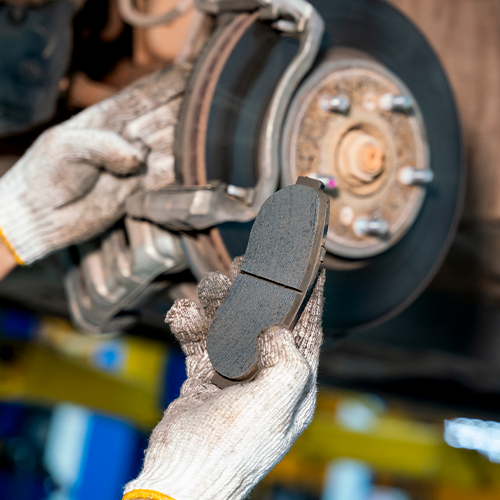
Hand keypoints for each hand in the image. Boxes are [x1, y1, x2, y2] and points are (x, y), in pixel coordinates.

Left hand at [0, 63, 190, 264]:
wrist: (41, 215)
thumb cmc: (45, 175)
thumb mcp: (63, 147)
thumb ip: (101, 144)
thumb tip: (138, 157)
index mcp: (108, 118)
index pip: (146, 96)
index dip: (171, 84)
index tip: (195, 74)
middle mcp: (127, 139)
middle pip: (165, 120)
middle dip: (185, 113)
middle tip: (207, 110)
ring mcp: (136, 165)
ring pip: (171, 149)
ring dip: (187, 143)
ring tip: (206, 136)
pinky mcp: (141, 190)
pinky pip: (167, 180)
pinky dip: (181, 173)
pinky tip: (195, 163)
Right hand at [123, 258, 324, 499]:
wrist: (180, 476)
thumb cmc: (230, 448)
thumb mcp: (274, 404)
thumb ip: (288, 361)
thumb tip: (277, 330)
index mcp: (293, 387)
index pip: (308, 332)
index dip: (309, 299)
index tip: (309, 268)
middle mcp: (267, 380)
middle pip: (264, 324)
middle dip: (254, 294)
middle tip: (243, 267)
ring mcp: (234, 379)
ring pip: (229, 328)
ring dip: (217, 305)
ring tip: (208, 286)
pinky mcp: (205, 379)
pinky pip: (200, 343)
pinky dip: (190, 326)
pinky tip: (181, 314)